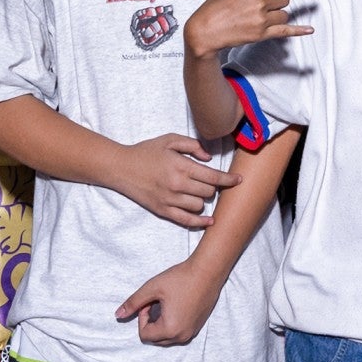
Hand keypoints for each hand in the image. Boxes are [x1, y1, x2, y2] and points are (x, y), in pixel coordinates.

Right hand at [106, 133, 237, 229]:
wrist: (121, 168)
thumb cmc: (146, 151)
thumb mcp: (169, 140)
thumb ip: (192, 145)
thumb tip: (209, 158)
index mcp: (181, 166)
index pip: (212, 176)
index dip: (229, 179)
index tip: (239, 180)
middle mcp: (177, 185)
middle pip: (209, 192)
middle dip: (213, 187)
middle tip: (208, 182)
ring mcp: (170, 200)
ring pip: (200, 206)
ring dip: (203, 200)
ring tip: (198, 193)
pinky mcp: (163, 211)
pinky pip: (187, 221)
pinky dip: (200, 222)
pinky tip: (209, 220)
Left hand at [116, 257, 223, 345]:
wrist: (208, 271)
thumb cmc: (180, 278)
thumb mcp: (152, 288)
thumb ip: (134, 303)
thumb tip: (117, 315)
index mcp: (170, 329)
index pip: (144, 335)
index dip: (142, 318)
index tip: (149, 301)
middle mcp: (182, 336)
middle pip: (155, 339)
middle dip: (151, 323)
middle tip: (156, 302)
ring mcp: (192, 332)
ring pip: (167, 337)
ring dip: (161, 324)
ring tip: (166, 303)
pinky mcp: (198, 327)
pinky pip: (179, 332)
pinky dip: (172, 323)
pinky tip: (176, 304)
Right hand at [184, 0, 315, 56]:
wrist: (204, 31)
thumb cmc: (214, 7)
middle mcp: (260, 2)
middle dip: (275, 1)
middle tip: (258, 5)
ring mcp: (262, 19)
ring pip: (284, 13)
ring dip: (277, 13)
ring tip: (259, 17)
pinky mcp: (262, 34)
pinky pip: (286, 31)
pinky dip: (299, 30)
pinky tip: (310, 29)